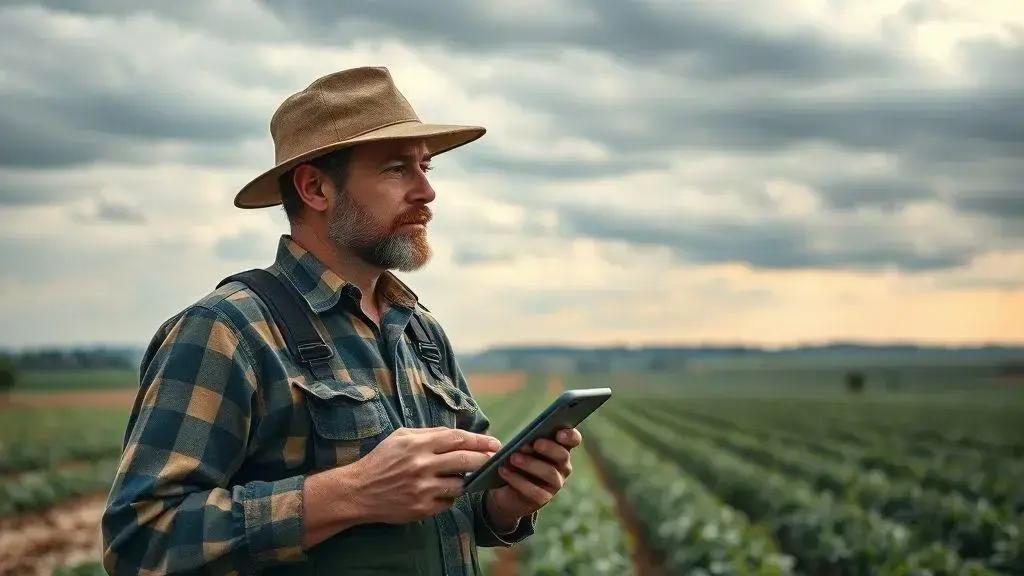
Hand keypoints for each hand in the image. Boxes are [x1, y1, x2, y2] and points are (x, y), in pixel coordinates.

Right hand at [344, 426, 500, 524]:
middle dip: (485, 460)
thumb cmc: (381, 460)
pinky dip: (450, 496)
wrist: (358, 491)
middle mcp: (421, 466)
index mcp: (417, 444)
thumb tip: (458, 435)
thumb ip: (429, 434)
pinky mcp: (421, 508)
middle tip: (496, 460)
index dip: (479, 440)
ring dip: (467, 481)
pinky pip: (448, 502)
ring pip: (460, 485)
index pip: (457, 439)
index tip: (495, 444)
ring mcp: (422, 489)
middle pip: (465, 461)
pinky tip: (443, 491)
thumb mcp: (401, 437)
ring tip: (467, 477)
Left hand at [485, 427, 582, 531]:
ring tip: (513, 457)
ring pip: (550, 473)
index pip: (573, 439)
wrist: (505, 489)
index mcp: (558, 447)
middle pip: (563, 455)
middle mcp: (561, 466)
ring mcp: (555, 483)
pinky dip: (518, 480)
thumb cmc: (514, 460)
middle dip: (549, 448)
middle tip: (534, 443)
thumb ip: (515, 442)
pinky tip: (504, 471)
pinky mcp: (543, 498)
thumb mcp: (515, 448)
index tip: (559, 433)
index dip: (570, 436)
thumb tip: (509, 443)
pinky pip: (535, 491)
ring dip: (531, 464)